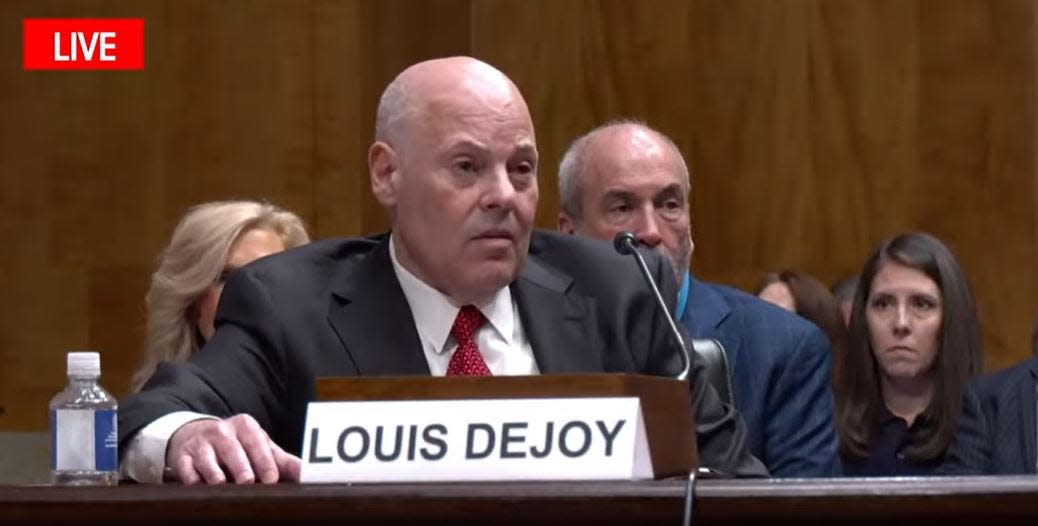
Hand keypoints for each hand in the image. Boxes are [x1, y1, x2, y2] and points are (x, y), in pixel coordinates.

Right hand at [166, 414, 301, 484]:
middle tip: (247, 481)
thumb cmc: (237, 446)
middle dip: (240, 465)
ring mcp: (200, 443)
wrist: (197, 437)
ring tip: (221, 483)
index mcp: (245, 426)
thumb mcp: (259, 448)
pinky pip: (185, 468)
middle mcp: (221, 431)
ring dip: (214, 472)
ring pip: (207, 458)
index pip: (256, 442)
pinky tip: (197, 485)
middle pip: (231, 448)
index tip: (271, 478)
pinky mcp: (182, 456)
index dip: (264, 460)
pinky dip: (191, 477)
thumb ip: (283, 462)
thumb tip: (307, 475)